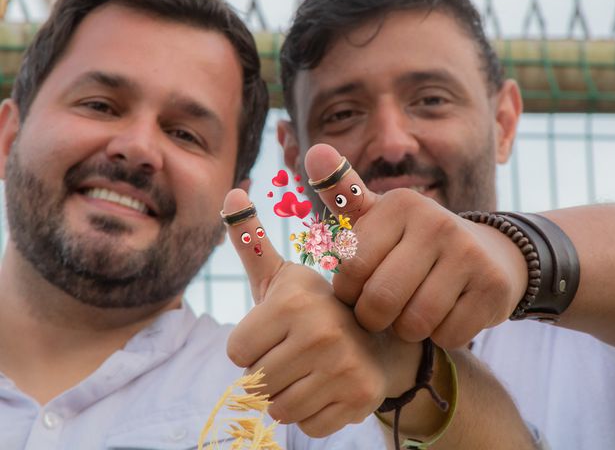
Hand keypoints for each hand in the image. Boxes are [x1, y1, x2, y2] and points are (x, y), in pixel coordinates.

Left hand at [223, 189, 420, 436]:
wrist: (381, 335)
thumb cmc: (318, 307)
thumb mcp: (284, 275)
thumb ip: (252, 240)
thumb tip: (230, 191)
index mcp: (293, 301)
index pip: (235, 352)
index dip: (253, 345)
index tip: (280, 331)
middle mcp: (320, 333)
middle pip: (255, 383)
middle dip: (270, 372)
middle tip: (299, 351)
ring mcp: (344, 368)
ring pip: (280, 409)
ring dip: (291, 395)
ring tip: (314, 368)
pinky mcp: (361, 398)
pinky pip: (309, 426)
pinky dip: (315, 413)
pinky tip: (331, 387)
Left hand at [304, 144, 528, 347]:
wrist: (488, 254)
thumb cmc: (414, 241)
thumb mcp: (379, 217)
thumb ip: (344, 193)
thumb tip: (315, 152)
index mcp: (401, 205)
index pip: (351, 269)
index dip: (349, 292)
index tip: (358, 289)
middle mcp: (437, 223)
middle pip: (380, 300)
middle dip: (374, 318)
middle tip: (380, 312)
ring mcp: (470, 254)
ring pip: (414, 323)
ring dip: (407, 330)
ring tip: (410, 313)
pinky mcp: (493, 287)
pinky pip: (448, 336)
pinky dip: (440, 337)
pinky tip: (444, 316)